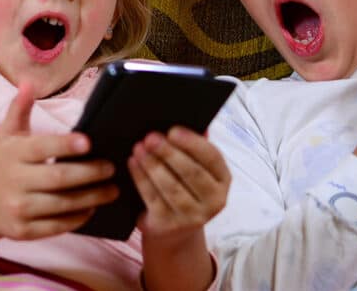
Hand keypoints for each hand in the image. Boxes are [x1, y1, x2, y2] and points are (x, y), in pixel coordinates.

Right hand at [0, 83, 117, 250]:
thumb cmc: (3, 164)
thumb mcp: (7, 135)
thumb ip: (20, 108)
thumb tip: (28, 82)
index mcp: (13, 154)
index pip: (42, 147)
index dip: (66, 145)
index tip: (90, 142)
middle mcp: (14, 181)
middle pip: (59, 178)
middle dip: (90, 173)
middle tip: (112, 167)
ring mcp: (18, 208)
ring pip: (63, 204)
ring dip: (92, 198)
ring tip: (113, 189)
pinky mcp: (24, 231)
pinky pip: (58, 226)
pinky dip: (79, 218)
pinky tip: (93, 208)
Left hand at [128, 127, 229, 242]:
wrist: (173, 231)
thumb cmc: (184, 187)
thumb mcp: (195, 168)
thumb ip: (194, 147)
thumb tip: (198, 124)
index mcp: (223, 180)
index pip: (212, 158)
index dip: (192, 143)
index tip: (173, 130)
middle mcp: (214, 201)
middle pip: (191, 173)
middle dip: (169, 153)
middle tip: (151, 137)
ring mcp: (193, 217)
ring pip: (171, 187)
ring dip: (152, 165)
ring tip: (139, 147)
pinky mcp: (169, 225)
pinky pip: (153, 198)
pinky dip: (141, 178)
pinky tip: (133, 163)